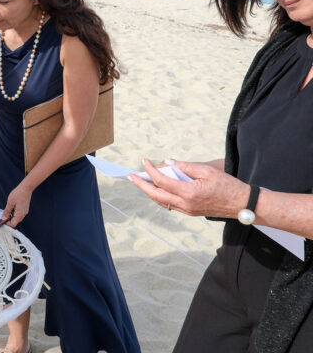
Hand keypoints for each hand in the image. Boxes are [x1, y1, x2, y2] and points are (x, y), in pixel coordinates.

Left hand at [2, 185, 31, 226]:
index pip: (13, 224)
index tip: (2, 220)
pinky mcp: (25, 208)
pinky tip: (11, 209)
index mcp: (19, 214)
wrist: (26, 188)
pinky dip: (14, 213)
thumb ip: (7, 211)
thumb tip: (4, 218)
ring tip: (7, 212)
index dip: (7, 224)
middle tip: (3, 216)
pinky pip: (19, 214)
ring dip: (11, 217)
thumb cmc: (19, 194)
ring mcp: (25, 211)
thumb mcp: (10, 203)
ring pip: (17, 218)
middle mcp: (23, 214)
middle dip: (9, 220)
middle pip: (15, 222)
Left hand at [129, 158, 249, 217]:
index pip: (162, 181)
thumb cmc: (228, 185)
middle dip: (141, 185)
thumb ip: (185, 166)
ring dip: (149, 191)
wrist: (242, 204)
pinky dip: (160, 196)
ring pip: (161, 201)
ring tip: (140, 180)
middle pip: (156, 195)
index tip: (145, 161)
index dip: (150, 171)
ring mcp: (187, 210)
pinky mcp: (190, 212)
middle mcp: (185, 204)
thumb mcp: (207, 171)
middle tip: (130, 176)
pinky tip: (156, 188)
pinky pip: (169, 205)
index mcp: (189, 193)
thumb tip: (167, 162)